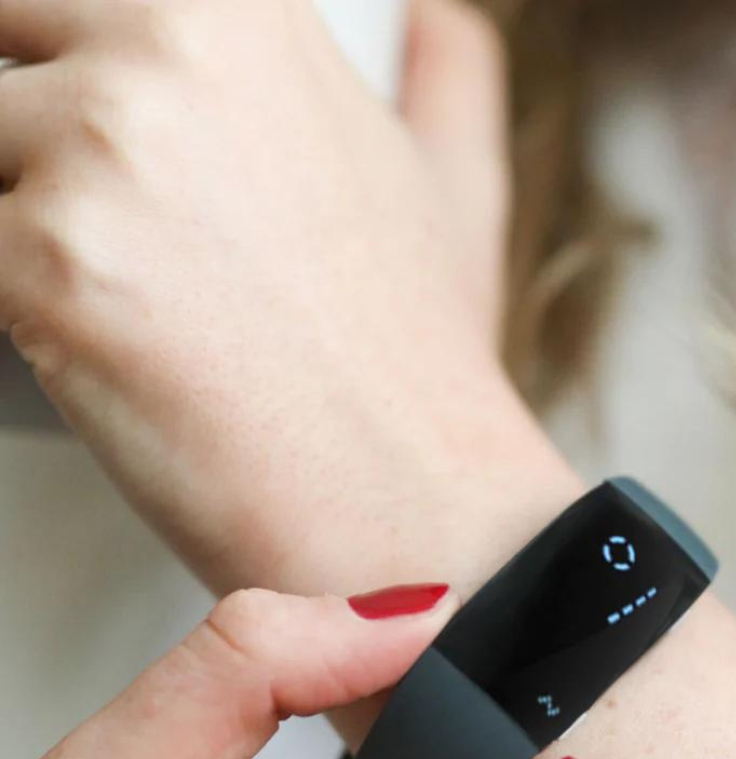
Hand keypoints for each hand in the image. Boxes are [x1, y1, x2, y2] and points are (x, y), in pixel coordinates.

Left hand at [0, 0, 577, 593]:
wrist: (404, 499)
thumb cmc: (419, 364)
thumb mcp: (457, 187)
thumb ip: (449, 74)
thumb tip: (435, 23)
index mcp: (246, 7)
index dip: (62, 60)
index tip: (76, 122)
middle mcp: (167, 43)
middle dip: (21, 130)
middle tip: (91, 219)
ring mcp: (98, 151)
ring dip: (15, 218)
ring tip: (111, 299)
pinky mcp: (42, 263)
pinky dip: (9, 305)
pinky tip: (87, 348)